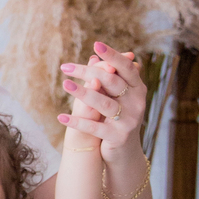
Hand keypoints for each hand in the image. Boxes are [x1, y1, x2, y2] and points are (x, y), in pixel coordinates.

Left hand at [58, 42, 146, 162]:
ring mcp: (129, 120)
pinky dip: (76, 122)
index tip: (95, 45)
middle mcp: (137, 102)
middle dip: (88, 72)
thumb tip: (93, 58)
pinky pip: (94, 127)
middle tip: (65, 67)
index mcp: (138, 88)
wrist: (124, 154)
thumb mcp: (114, 98)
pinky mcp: (119, 137)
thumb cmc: (117, 120)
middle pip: (111, 81)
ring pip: (103, 103)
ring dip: (82, 93)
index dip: (112, 55)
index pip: (126, 67)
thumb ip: (107, 80)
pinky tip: (61, 116)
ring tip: (64, 84)